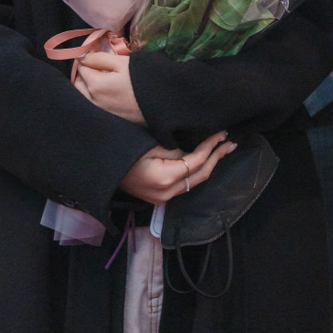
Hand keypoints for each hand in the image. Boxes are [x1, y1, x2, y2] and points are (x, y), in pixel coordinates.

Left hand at [76, 50, 144, 123]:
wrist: (161, 104)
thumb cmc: (143, 79)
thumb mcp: (123, 63)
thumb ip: (100, 58)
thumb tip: (82, 56)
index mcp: (95, 85)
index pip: (81, 66)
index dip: (87, 57)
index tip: (97, 53)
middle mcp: (92, 100)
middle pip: (77, 83)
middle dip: (84, 73)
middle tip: (98, 66)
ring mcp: (99, 111)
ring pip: (83, 95)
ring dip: (86, 86)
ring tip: (102, 79)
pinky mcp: (107, 118)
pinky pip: (92, 104)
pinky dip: (93, 96)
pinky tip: (107, 92)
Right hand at [118, 134, 234, 203]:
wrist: (102, 170)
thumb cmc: (124, 152)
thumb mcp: (151, 146)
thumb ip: (175, 152)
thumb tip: (192, 153)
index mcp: (164, 179)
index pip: (196, 162)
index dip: (211, 147)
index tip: (222, 134)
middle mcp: (166, 193)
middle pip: (200, 175)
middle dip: (217, 157)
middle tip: (230, 143)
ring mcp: (162, 198)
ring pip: (194, 181)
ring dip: (209, 164)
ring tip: (222, 149)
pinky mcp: (159, 197)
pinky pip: (184, 184)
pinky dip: (196, 171)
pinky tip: (204, 160)